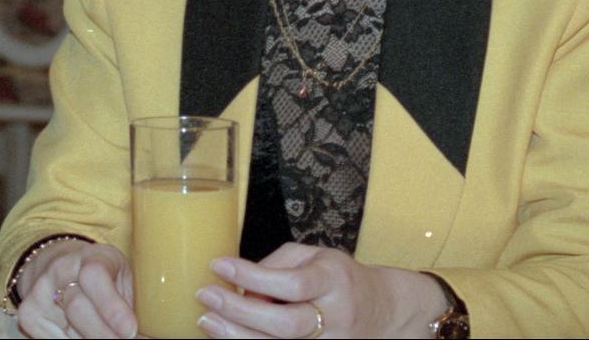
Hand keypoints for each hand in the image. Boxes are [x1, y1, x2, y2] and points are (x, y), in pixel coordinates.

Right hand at [15, 240, 137, 338]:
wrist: (61, 267)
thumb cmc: (103, 277)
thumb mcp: (122, 278)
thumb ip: (131, 302)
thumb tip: (149, 335)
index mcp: (91, 257)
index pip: (94, 276)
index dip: (111, 306)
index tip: (129, 329)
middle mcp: (60, 270)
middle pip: (78, 308)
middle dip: (104, 334)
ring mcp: (40, 291)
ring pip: (66, 330)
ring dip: (90, 339)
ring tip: (108, 336)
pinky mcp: (28, 313)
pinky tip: (83, 336)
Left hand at [196, 243, 446, 338]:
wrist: (383, 310)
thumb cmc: (338, 278)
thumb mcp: (313, 256)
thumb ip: (275, 265)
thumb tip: (239, 285)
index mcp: (333, 280)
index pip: (291, 283)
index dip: (251, 276)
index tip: (218, 265)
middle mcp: (336, 317)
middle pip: (285, 324)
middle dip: (239, 312)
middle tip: (206, 296)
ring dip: (238, 336)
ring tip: (207, 322)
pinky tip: (227, 337)